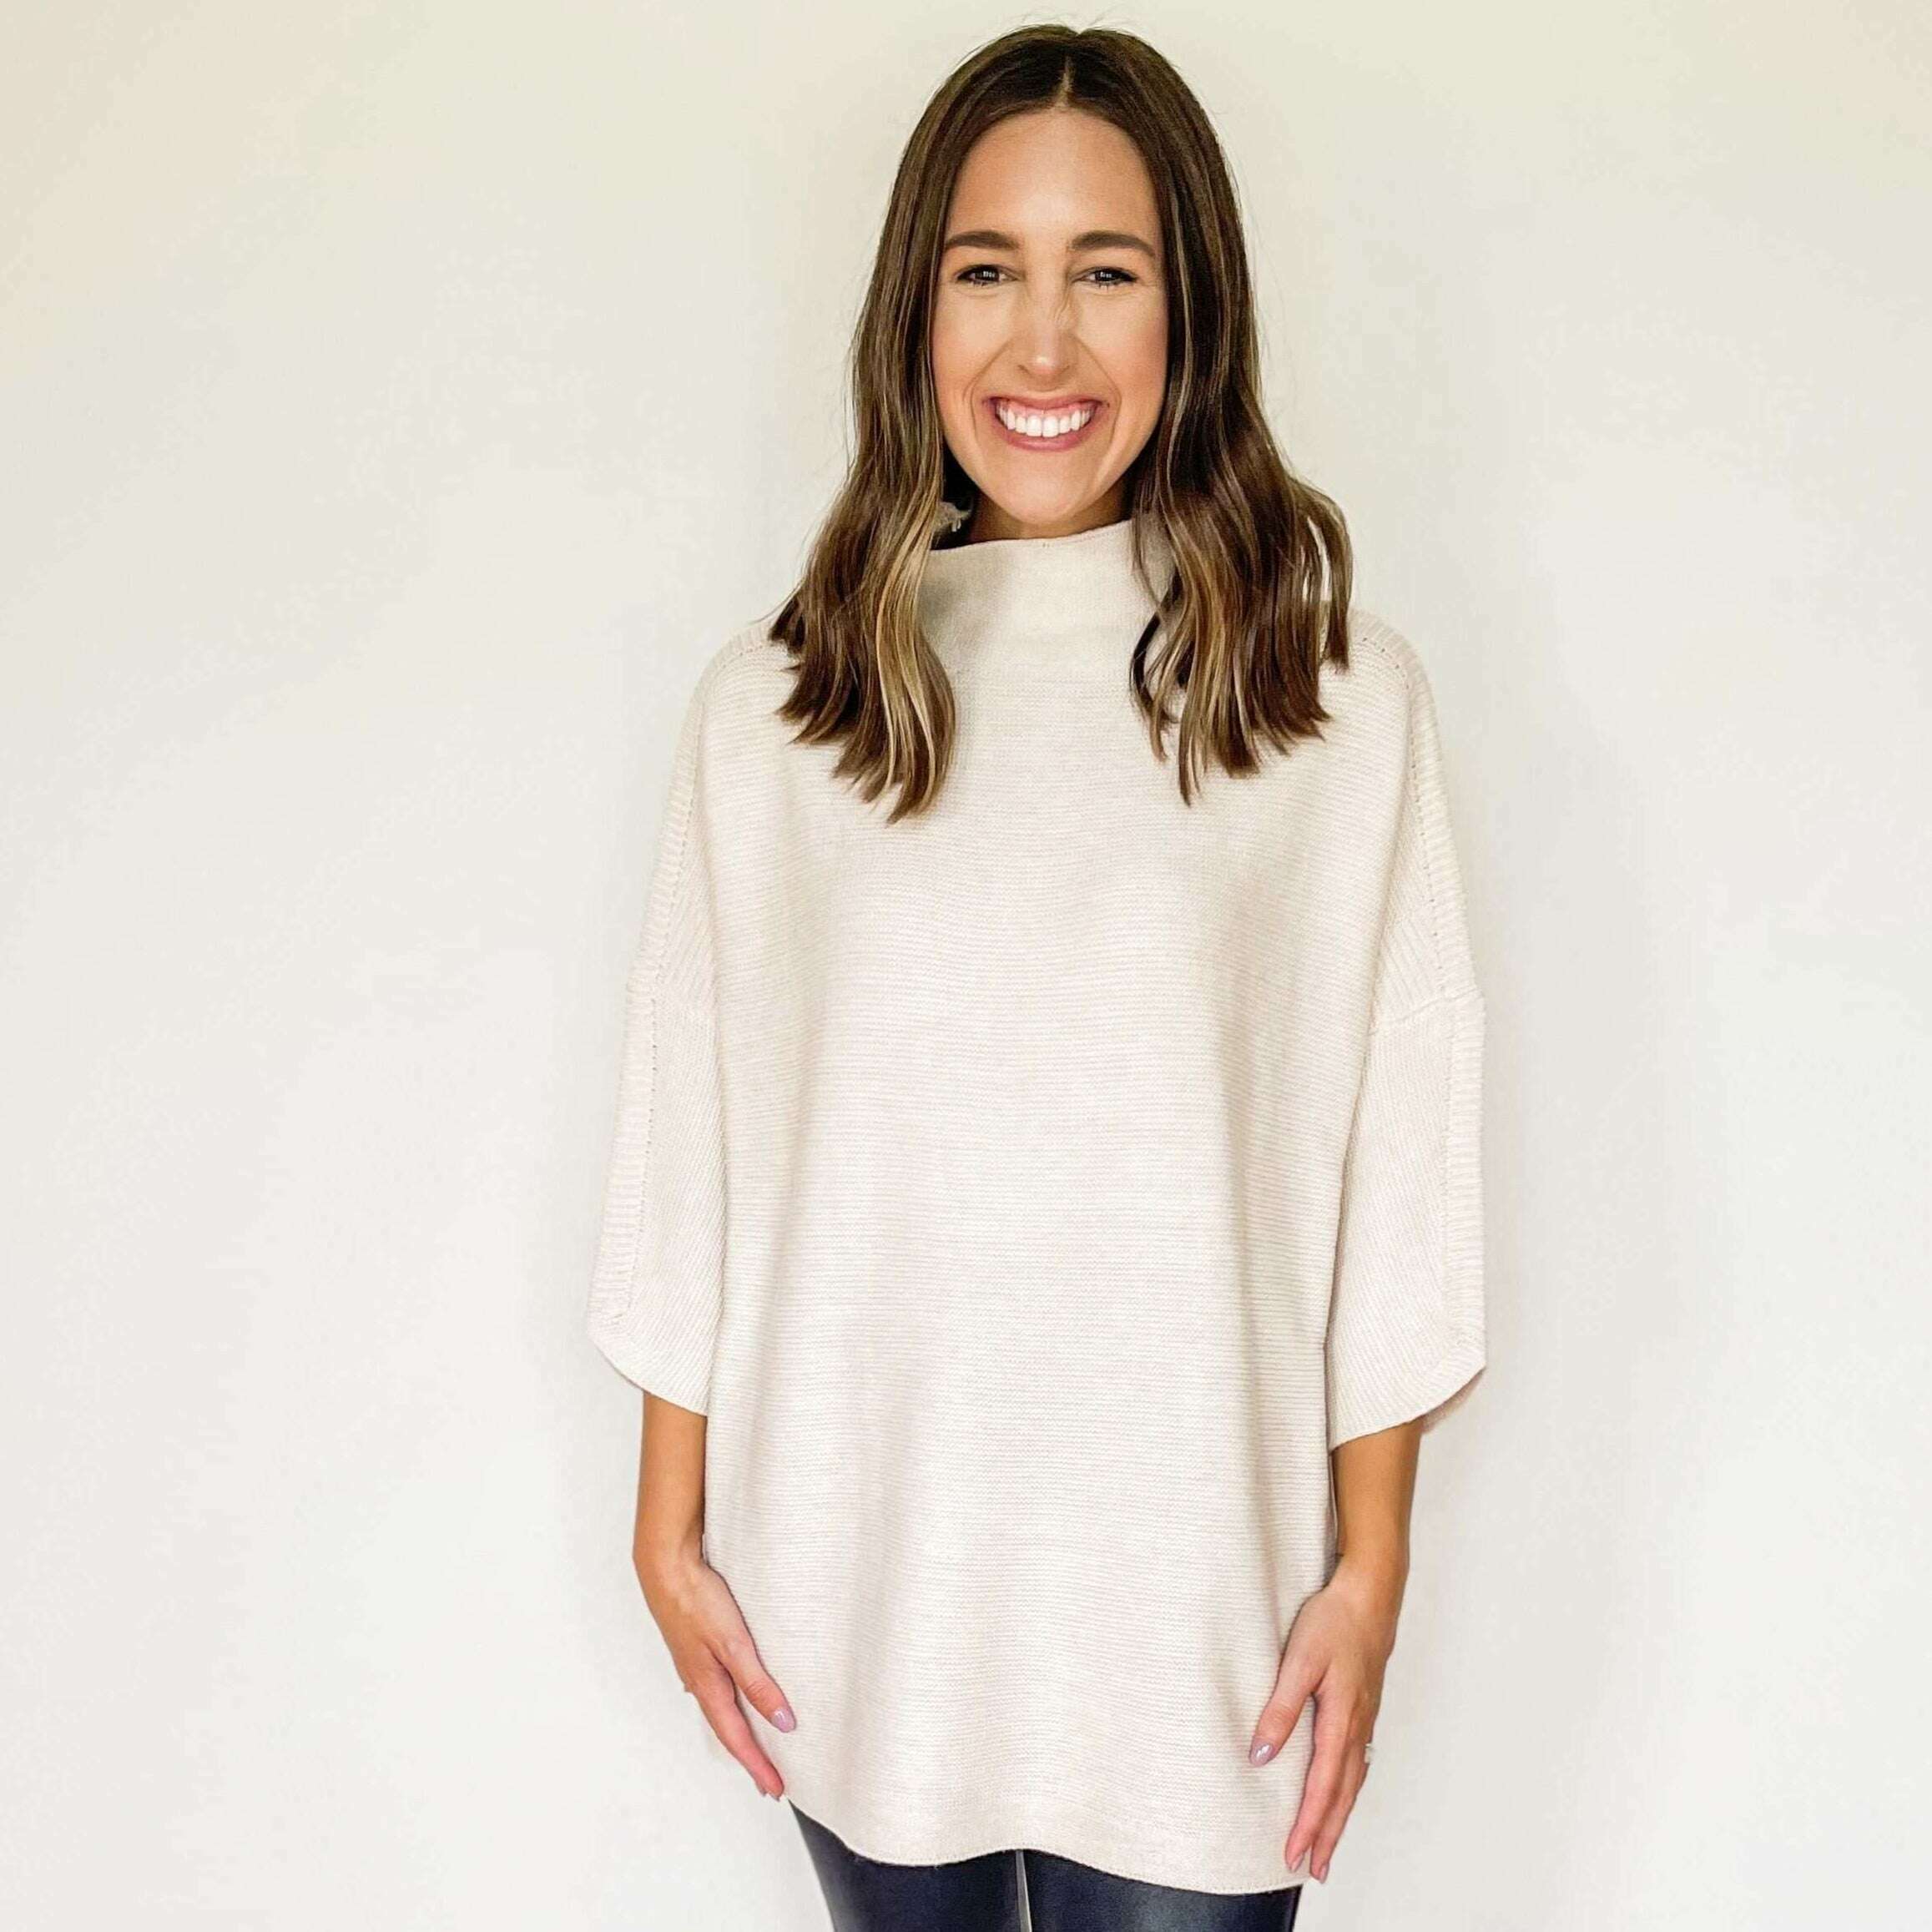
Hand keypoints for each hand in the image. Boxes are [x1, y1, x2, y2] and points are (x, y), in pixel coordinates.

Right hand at [637, 1542, 796, 1798]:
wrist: (665, 1567)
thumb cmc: (697, 1602)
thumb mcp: (735, 1644)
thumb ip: (758, 1684)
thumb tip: (784, 1723)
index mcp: (708, 1687)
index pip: (738, 1739)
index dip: (758, 1765)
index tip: (777, 1790)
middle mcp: (699, 1683)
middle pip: (727, 1729)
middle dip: (749, 1756)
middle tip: (768, 1780)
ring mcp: (694, 1665)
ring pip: (720, 1708)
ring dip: (739, 1731)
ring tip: (754, 1747)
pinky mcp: (694, 1648)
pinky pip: (715, 1687)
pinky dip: (729, 1704)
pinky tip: (731, 1698)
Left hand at [1247, 1560, 1399, 1881]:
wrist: (1370, 1594)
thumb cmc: (1333, 1622)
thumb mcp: (1299, 1661)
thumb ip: (1280, 1709)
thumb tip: (1260, 1754)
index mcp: (1341, 1721)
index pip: (1321, 1787)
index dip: (1307, 1824)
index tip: (1294, 1854)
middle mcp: (1357, 1727)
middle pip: (1342, 1795)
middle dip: (1326, 1835)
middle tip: (1314, 1870)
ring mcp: (1364, 1719)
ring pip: (1353, 1781)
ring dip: (1339, 1817)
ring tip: (1327, 1846)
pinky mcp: (1364, 1708)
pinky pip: (1358, 1762)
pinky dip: (1349, 1789)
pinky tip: (1343, 1793)